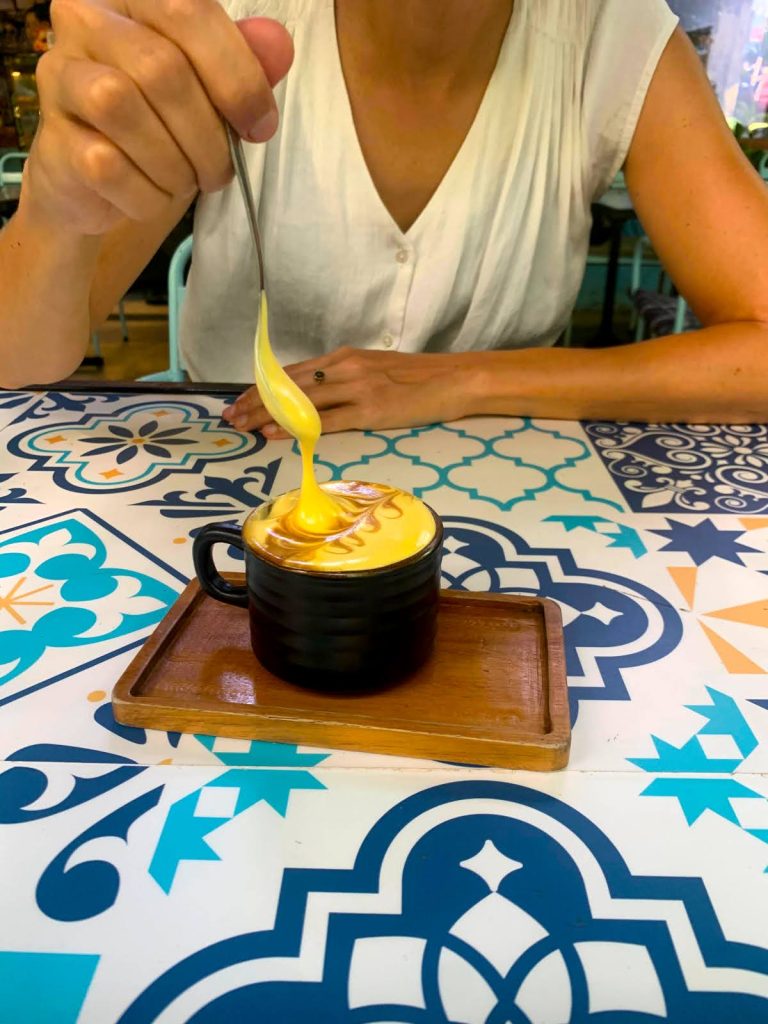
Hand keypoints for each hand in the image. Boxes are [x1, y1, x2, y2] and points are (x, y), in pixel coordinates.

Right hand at [23, 0, 292, 234]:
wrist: (100, 184)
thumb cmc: (163, 126)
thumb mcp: (212, 93)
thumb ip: (245, 64)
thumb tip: (277, 45)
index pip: (189, 11)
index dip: (237, 75)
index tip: (260, 126)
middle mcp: (83, 20)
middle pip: (160, 66)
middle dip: (208, 134)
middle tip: (221, 170)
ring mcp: (60, 76)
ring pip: (120, 104)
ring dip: (173, 162)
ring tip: (187, 182)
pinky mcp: (52, 139)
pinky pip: (104, 163)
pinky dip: (145, 193)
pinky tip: (154, 197)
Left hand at [222, 347, 480, 434]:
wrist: (452, 379)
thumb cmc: (417, 379)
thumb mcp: (375, 371)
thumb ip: (346, 380)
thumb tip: (318, 398)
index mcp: (344, 357)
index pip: (292, 372)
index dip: (262, 387)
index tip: (239, 400)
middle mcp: (345, 367)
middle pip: (288, 385)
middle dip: (254, 400)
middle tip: (229, 417)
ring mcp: (357, 387)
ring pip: (300, 401)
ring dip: (266, 414)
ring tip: (242, 426)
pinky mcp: (370, 410)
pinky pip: (324, 420)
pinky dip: (295, 426)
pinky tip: (274, 432)